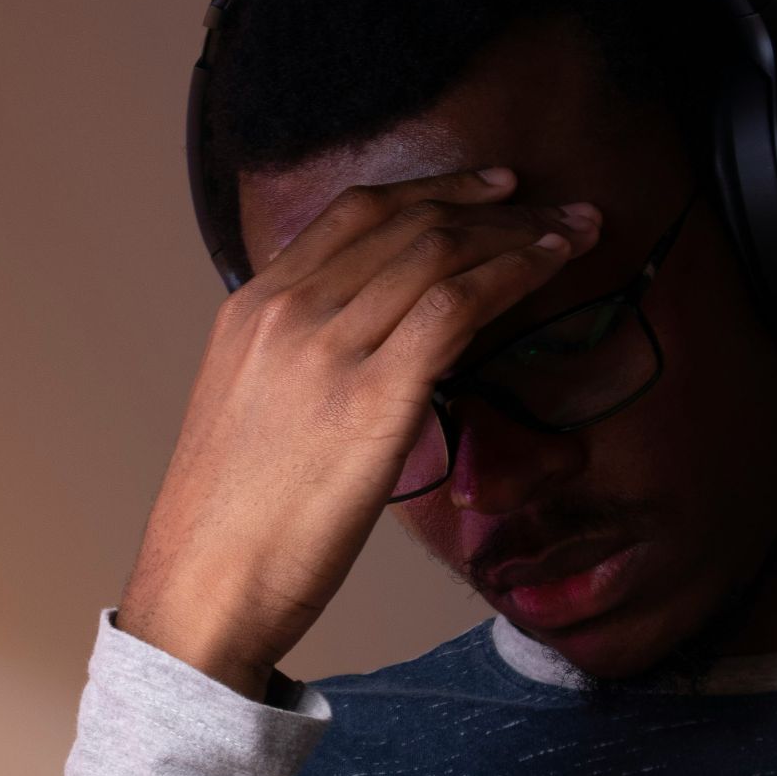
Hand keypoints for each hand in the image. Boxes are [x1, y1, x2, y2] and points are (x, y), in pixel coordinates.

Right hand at [115, 167, 602, 699]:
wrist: (204, 586)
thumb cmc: (232, 522)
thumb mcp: (249, 407)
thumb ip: (300, 358)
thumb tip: (369, 348)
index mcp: (252, 306)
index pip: (354, 213)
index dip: (433, 188)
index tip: (489, 189)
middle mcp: (287, 309)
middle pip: (406, 222)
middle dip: (493, 206)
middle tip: (555, 208)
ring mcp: (328, 347)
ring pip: (437, 252)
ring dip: (517, 235)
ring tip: (572, 235)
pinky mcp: (372, 396)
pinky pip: (455, 306)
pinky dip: (511, 276)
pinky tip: (547, 272)